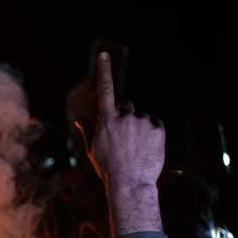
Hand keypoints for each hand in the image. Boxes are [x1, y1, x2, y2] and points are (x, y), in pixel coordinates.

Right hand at [75, 52, 164, 235]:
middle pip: (127, 107)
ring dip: (140, 128)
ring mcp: (142, 122)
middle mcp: (124, 117)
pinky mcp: (158, 130)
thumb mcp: (92, 150)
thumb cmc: (108, 168)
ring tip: (137, 149)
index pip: (105, 89)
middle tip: (125, 139)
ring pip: (142, 118)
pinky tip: (147, 149)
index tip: (104, 54)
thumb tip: (78, 120)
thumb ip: (87, 131)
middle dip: (126, 117)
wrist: (130, 184)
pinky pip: (156, 126)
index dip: (104, 70)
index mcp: (106, 120)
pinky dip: (153, 134)